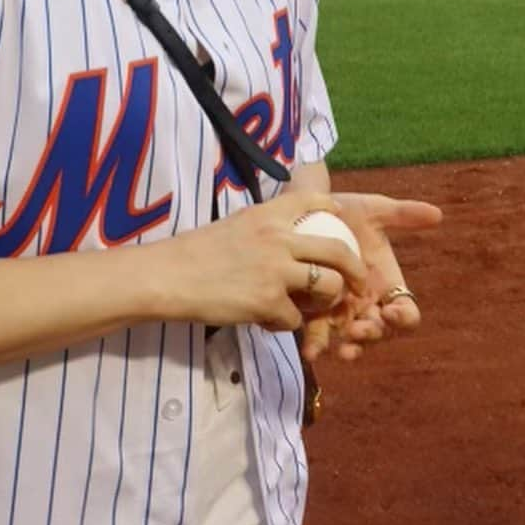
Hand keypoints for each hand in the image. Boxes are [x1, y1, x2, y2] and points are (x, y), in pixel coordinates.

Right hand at [159, 191, 367, 331]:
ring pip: (328, 287)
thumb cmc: (192, 252)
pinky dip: (285, 324)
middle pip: (338, 250)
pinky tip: (266, 321)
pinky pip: (296, 319)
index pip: (313, 200)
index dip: (332, 208)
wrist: (167, 276)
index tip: (339, 218)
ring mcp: (276, 271)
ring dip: (324, 301)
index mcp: (267, 215)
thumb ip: (263, 231)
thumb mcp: (233, 226)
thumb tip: (283, 243)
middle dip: (355, 269)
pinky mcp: (268, 302)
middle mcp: (278, 238)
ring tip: (310, 308)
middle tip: (358, 283)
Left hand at [301, 192, 441, 360]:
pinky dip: (317, 344)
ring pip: (351, 339)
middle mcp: (368, 302)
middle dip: (371, 335)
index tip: (392, 312)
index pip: (406, 312)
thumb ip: (403, 214)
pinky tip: (309, 351)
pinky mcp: (315, 309)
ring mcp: (342, 309)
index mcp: (387, 285)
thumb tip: (437, 213)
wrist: (308, 208)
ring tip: (337, 349)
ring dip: (347, 347)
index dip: (404, 318)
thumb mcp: (374, 210)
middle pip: (379, 331)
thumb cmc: (347, 211)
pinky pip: (320, 333)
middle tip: (357, 330)